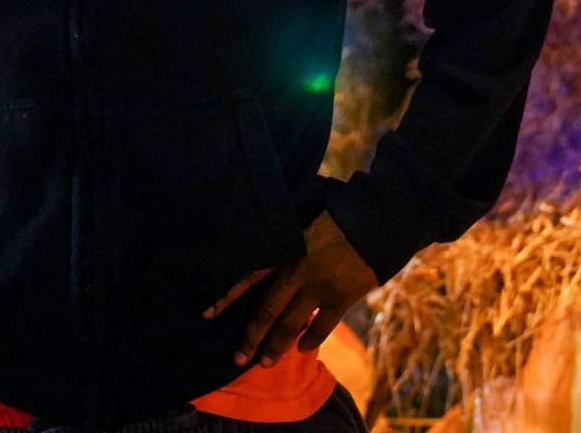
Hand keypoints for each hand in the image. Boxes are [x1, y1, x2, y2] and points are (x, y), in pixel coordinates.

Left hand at [205, 211, 377, 367]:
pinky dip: (310, 340)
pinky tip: (302, 348)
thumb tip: (262, 258)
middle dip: (249, 338)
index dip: (225, 297)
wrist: (376, 221)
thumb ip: (284, 244)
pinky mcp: (341, 298)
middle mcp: (297, 271)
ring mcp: (319, 287)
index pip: (246, 276)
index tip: (204, 314)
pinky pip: (321, 327)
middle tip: (237, 359)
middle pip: (265, 312)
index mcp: (284, 250)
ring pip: (290, 326)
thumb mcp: (303, 225)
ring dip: (275, 347)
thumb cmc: (337, 217)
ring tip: (264, 363)